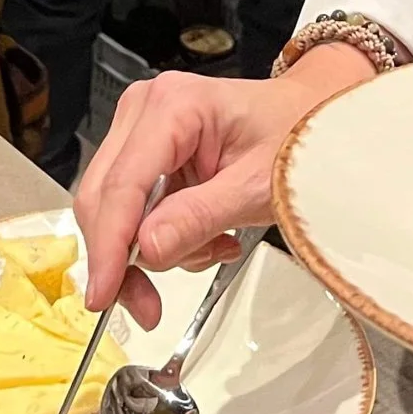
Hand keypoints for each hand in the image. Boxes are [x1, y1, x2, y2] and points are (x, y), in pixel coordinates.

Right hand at [74, 44, 375, 325]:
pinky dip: (164, 238)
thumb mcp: (258, 186)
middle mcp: (144, 111)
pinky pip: (134, 211)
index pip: (123, 185)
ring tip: (215, 247)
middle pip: (105, 198)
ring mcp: (141, 130)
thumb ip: (200, 217)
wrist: (308, 118)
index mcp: (172, 106)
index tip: (104, 295)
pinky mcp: (146, 153)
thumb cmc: (295, 138)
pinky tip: (207, 236)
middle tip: (149, 308)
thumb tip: (146, 250)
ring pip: (114, 210)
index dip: (109, 245)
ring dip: (154, 249)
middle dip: (124, 259)